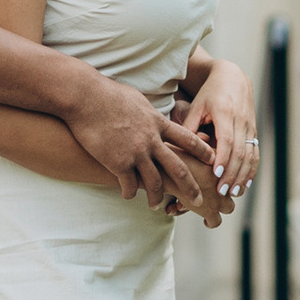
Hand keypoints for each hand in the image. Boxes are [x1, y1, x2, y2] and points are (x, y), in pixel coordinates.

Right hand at [69, 75, 215, 209]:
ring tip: (156, 205)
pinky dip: (130, 193)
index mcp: (157, 123)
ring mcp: (135, 152)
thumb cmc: (107, 94)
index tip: (213, 160)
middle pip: (178, 167)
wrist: (86, 97)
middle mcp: (151, 140)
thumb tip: (153, 114)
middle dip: (190, 186)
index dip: (202, 151)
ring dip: (156, 196)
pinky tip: (128, 195)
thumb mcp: (137, 100)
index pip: (187, 139)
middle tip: (198, 200)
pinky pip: (129, 185)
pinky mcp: (118, 162)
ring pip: (154, 182)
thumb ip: (148, 113)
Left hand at [186, 54, 261, 214]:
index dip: (222, 159)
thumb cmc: (210, 93)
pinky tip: (245, 184)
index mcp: (225, 112)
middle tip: (222, 192)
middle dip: (232, 174)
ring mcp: (250, 126)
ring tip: (234, 193)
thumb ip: (189, 126)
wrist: (233, 77)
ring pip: (250, 155)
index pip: (226, 139)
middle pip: (240, 151)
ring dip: (243, 176)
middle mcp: (241, 120)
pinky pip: (256, 153)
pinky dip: (252, 170)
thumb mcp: (197, 106)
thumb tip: (179, 150)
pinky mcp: (254, 131)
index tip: (216, 176)